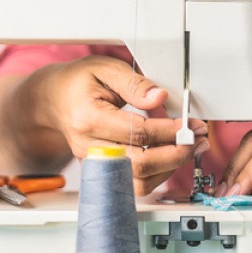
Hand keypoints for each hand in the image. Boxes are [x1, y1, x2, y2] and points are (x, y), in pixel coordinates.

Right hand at [27, 55, 209, 193]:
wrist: (53, 100)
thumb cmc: (79, 82)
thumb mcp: (105, 68)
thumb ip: (135, 83)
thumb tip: (160, 98)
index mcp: (88, 118)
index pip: (138, 132)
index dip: (170, 131)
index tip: (191, 124)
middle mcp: (89, 146)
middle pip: (139, 163)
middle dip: (176, 153)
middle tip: (197, 139)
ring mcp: (94, 163)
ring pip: (137, 182)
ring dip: (170, 168)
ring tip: (191, 149)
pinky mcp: (101, 171)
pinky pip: (132, 184)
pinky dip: (157, 175)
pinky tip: (172, 158)